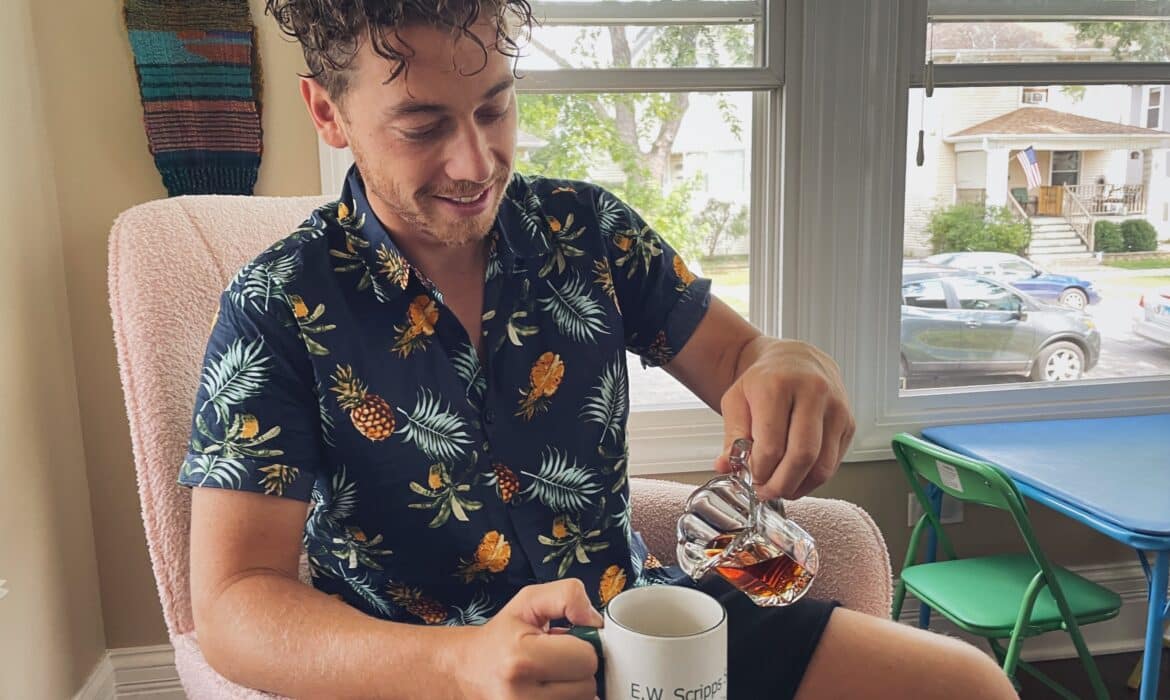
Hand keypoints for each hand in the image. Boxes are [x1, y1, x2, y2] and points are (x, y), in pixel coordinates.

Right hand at [452, 579, 602, 699]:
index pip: (586, 658)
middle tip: (555, 661)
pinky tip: (549, 690)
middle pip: (588, 685)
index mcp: (521, 658)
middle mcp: (521, 695)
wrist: (468, 670)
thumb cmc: (501, 636)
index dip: (581, 646)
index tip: (563, 642)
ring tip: (549, 676)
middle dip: (577, 669)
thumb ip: (566, 596)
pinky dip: (566, 699)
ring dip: (573, 688)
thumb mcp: (528, 601)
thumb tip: (594, 620)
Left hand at [714, 339, 854, 500]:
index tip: (751, 478)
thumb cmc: (765, 380)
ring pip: (822, 465)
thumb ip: (732, 436)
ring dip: (799, 486)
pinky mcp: (849, 423)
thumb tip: (726, 466)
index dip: (759, 471)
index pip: (771, 445)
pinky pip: (834, 463)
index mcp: (779, 385)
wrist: (797, 359)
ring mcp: (836, 408)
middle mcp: (813, 393)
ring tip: (780, 486)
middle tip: (766, 492)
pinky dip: (814, 479)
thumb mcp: (737, 400)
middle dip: (781, 484)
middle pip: (802, 457)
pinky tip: (797, 477)